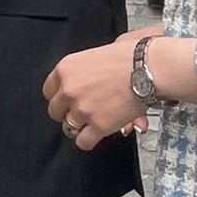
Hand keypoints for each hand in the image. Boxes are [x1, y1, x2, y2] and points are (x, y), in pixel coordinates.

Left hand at [43, 36, 149, 150]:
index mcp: (65, 69)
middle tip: (81, 113)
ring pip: (68, 128)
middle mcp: (68, 90)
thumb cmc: (127, 56)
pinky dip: (88, 141)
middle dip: (67, 114)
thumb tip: (89, 78)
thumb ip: (84, 69)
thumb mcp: (96, 54)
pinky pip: (83, 142)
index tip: (67, 101)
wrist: (147, 68)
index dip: (59, 98)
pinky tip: (96, 134)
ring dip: (80, 127)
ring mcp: (82, 109)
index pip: (48, 91)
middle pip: (55, 112)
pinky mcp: (98, 125)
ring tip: (93, 122)